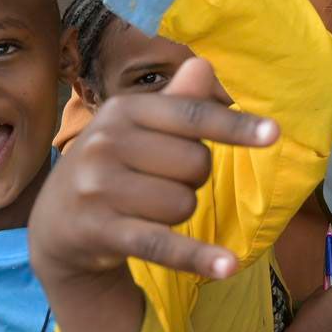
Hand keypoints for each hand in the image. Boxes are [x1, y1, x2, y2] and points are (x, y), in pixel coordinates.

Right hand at [29, 57, 276, 286]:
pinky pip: (162, 243)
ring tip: (147, 207)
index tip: (274, 134)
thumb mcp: (139, 126)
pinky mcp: (99, 230)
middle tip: (162, 180)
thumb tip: (204, 64)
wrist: (56, 223)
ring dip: (180, 210)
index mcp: (123, 109)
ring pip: (184, 203)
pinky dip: (197, 257)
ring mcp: (97, 188)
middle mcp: (105, 143)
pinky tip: (227, 267)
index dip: (235, 126)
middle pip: (195, 163)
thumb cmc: (115, 163)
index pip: (192, 116)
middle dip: (194, 177)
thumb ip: (178, 100)